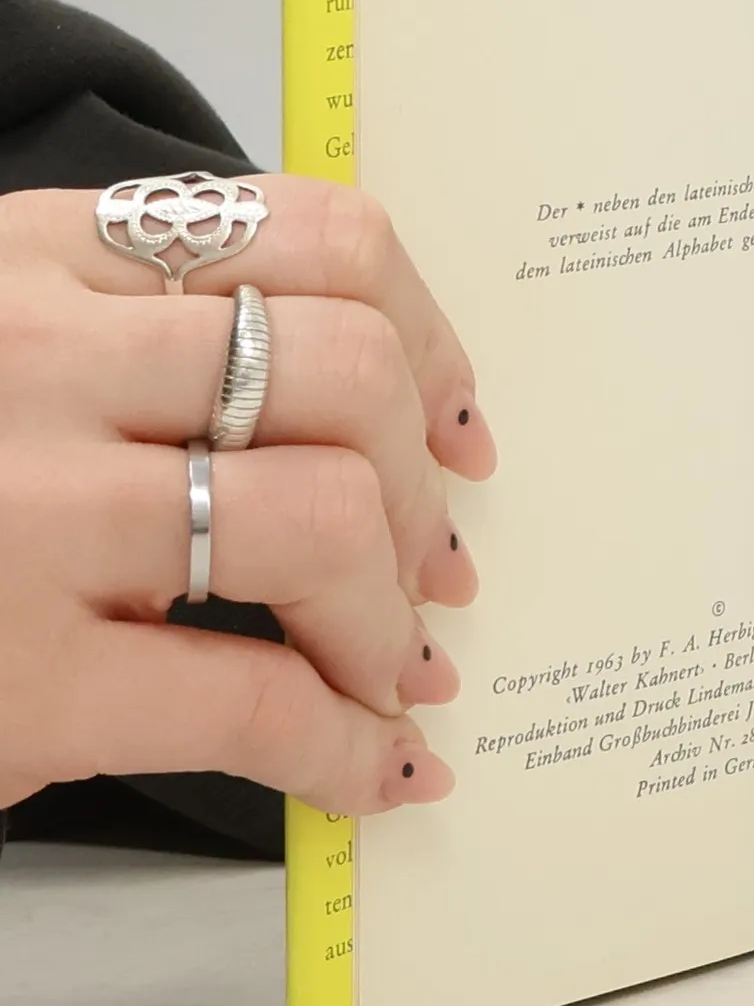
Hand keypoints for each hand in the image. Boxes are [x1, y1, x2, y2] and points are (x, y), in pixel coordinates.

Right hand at [0, 177, 496, 813]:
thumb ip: (140, 341)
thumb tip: (383, 425)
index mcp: (39, 258)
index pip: (317, 235)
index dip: (430, 335)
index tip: (456, 426)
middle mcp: (32, 357)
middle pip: (350, 370)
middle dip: (426, 487)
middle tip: (435, 565)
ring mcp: (21, 514)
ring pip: (329, 517)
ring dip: (391, 615)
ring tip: (392, 666)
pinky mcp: (14, 676)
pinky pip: (257, 702)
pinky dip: (350, 748)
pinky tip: (373, 770)